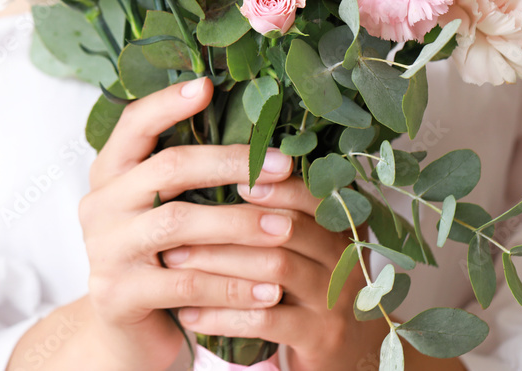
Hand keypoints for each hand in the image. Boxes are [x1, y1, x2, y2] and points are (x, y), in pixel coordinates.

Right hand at [77, 77, 297, 370]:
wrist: (128, 334)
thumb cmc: (161, 261)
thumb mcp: (165, 213)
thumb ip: (189, 179)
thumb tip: (262, 138)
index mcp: (110, 174)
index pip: (133, 125)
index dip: (167, 103)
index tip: (207, 84)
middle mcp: (99, 204)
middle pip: (167, 168)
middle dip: (231, 164)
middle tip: (284, 167)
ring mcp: (104, 249)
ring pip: (178, 224)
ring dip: (240, 224)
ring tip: (287, 229)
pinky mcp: (117, 294)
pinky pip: (183, 283)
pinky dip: (231, 285)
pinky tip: (269, 290)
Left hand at [163, 177, 390, 370]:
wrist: (348, 352)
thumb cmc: (312, 287)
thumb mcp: (309, 246)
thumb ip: (280, 211)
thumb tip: (219, 168)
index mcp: (343, 226)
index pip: (309, 195)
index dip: (273, 186)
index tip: (232, 181)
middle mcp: (346, 259)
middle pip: (286, 229)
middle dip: (226, 224)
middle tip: (176, 224)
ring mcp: (336, 301)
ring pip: (274, 270)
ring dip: (217, 264)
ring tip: (174, 262)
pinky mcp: (319, 338)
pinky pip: (264, 321)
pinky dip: (221, 315)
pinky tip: (188, 313)